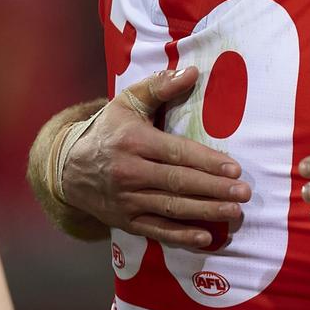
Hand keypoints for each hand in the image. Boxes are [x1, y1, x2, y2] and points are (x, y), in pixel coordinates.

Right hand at [62, 68, 251, 247]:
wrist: (66, 168)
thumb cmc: (108, 130)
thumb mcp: (128, 102)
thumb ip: (160, 86)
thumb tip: (192, 72)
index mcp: (134, 142)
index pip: (177, 154)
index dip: (206, 162)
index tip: (234, 168)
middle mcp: (130, 173)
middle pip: (178, 183)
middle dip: (214, 189)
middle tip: (243, 193)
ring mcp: (127, 200)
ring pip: (171, 208)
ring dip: (205, 212)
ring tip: (234, 212)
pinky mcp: (125, 220)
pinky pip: (156, 230)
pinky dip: (180, 236)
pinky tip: (205, 238)